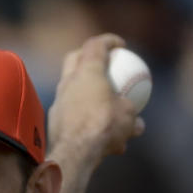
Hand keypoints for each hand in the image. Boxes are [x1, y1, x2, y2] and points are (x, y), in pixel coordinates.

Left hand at [47, 33, 145, 163]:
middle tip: (103, 63)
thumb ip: (132, 115)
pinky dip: (83, 117)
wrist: (75, 151)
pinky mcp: (54, 120)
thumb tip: (138, 124)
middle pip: (74, 60)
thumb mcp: (128, 118)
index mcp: (87, 72)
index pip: (95, 45)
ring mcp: (58, 101)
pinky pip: (70, 113)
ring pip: (72, 89)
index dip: (108, 41)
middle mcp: (68, 83)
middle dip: (87, 56)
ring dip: (86, 92)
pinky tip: (96, 134)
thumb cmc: (104, 127)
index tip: (120, 46)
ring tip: (103, 104)